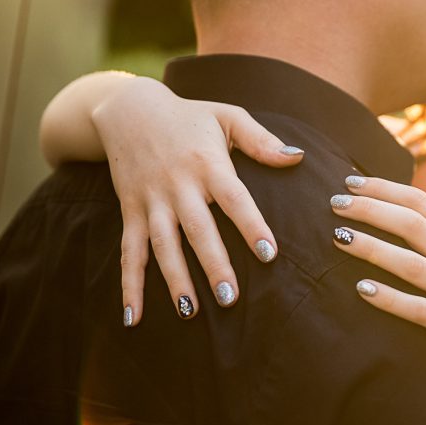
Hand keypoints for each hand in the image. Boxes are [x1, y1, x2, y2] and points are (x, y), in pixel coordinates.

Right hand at [91, 76, 304, 324]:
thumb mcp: (227, 117)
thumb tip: (298, 158)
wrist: (128, 108)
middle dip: (213, 264)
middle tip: (231, 298)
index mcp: (208, 163)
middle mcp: (179, 185)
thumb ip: (262, 140)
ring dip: (175, 279)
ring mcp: (152, 201)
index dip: (251, 225)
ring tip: (190, 312)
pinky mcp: (131, 211)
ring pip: (163, 245)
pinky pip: (129, 252)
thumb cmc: (189, 116)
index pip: (234, 198)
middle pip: (198, 229)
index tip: (268, 253)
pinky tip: (135, 316)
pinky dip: (130, 285)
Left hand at [328, 176, 425, 392]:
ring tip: (340, 238)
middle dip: (371, 210)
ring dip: (373, 249)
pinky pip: (421, 311)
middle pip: (413, 225)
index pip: (422, 202)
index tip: (348, 182)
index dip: (384, 189)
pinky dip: (390, 299)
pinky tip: (362, 289)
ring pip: (413, 265)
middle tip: (334, 205)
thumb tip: (395, 209)